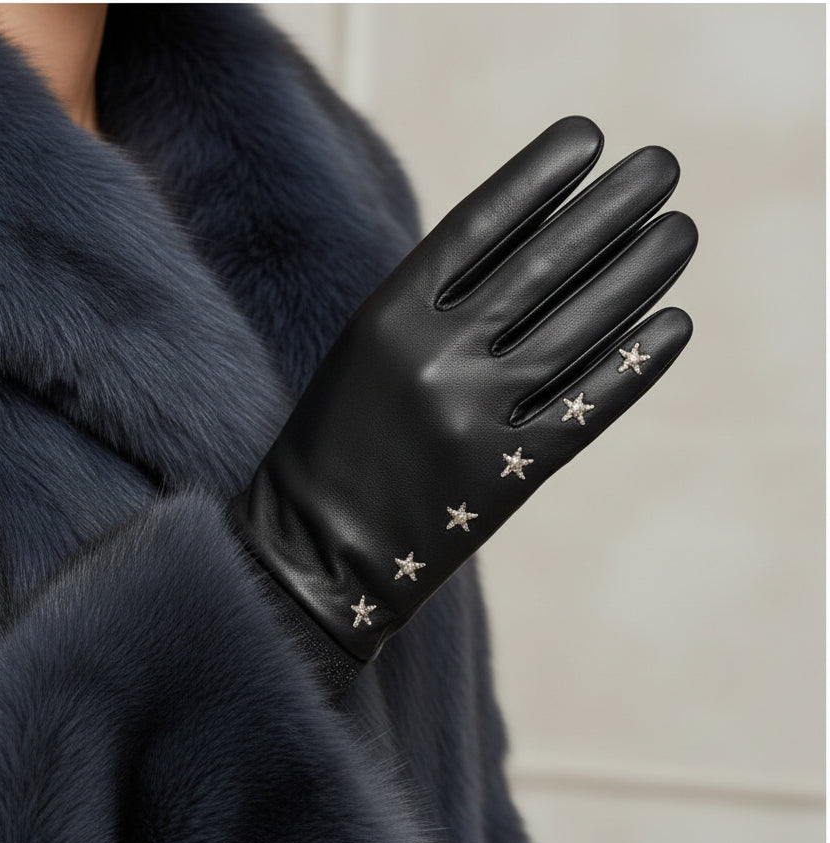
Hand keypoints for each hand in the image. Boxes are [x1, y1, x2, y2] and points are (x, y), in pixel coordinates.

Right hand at [233, 116, 697, 663]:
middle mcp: (434, 357)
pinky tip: (673, 323)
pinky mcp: (507, 471)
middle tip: (661, 168)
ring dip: (639, 272)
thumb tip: (528, 247)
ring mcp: (475, 415)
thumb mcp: (364, 353)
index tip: (587, 139)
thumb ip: (430, 304)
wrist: (315, 550)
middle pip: (541, 265)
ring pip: (578, 328)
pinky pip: (586, 406)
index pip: (478, 225)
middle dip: (610, 207)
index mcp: (386, 318)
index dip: (538, 177)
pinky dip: (634, 363)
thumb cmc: (335, 442)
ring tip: (679, 231)